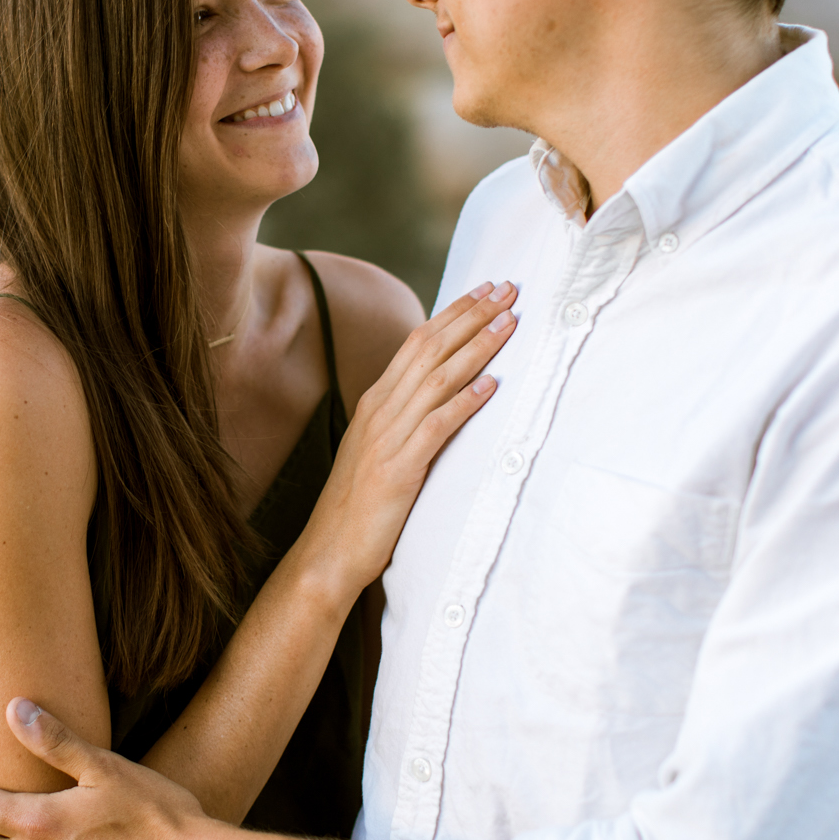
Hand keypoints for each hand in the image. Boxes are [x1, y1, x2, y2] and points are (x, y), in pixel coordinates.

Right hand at [297, 280, 517, 600]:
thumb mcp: (380, 448)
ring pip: (437, 379)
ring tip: (509, 324)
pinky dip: (464, 402)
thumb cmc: (360, 504)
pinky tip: (490, 386)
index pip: (418, 343)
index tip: (486, 290)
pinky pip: (436, 427)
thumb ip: (407, 418)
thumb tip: (445, 393)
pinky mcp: (399, 469)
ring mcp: (388, 438)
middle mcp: (381, 410)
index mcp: (376, 402)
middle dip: (472, 316)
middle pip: (430, 349)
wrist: (329, 550)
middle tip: (508, 289)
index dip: (454, 313)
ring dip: (477, 348)